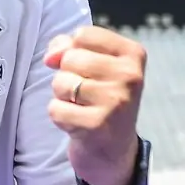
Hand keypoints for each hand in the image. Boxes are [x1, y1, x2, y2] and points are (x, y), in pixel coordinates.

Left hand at [44, 26, 146, 184]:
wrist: (113, 151)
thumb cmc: (100, 99)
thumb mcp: (93, 65)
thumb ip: (68, 46)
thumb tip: (51, 56)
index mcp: (133, 54)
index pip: (83, 34)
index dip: (72, 50)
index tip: (86, 69)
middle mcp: (130, 76)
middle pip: (70, 58)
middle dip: (67, 76)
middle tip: (84, 94)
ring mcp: (116, 101)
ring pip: (61, 83)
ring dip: (62, 97)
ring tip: (82, 108)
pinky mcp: (98, 125)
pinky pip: (56, 109)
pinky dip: (60, 117)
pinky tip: (77, 123)